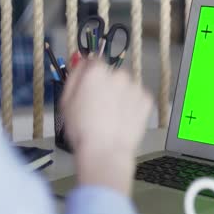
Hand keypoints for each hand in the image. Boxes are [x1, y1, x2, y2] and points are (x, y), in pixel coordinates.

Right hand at [60, 59, 152, 195]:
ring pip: (126, 86)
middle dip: (107, 85)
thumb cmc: (82, 129)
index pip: (94, 62)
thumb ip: (74, 77)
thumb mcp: (66, 101)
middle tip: (100, 107)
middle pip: (112, 74)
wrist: (106, 151)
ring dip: (121, 95)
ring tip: (113, 116)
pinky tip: (124, 119)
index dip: (90, 75)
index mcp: (97, 71)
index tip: (89, 88)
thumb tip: (81, 63)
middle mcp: (118, 73)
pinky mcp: (147, 99)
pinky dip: (133, 105)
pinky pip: (138, 98)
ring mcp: (135, 86)